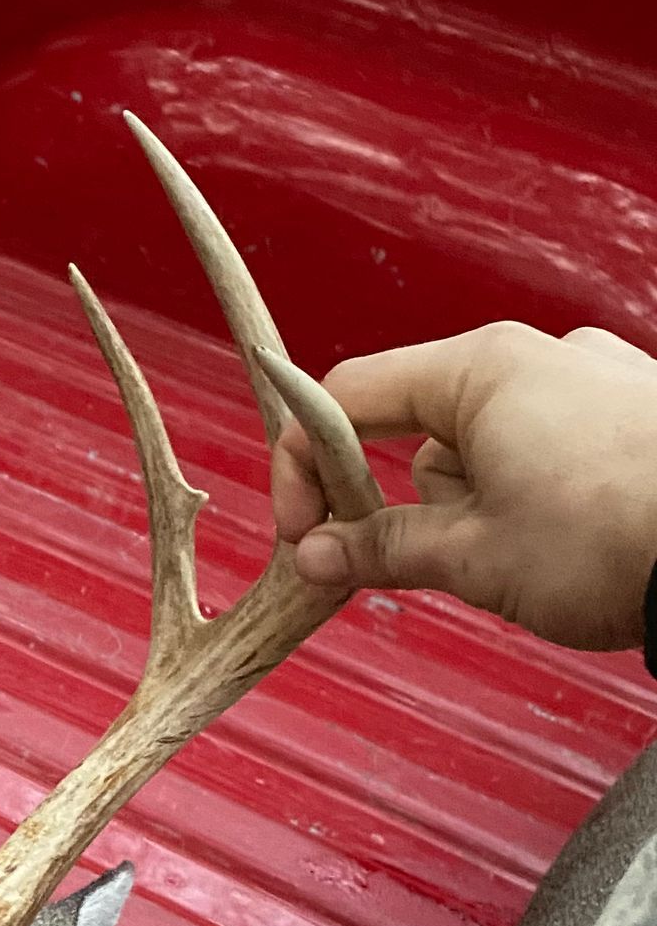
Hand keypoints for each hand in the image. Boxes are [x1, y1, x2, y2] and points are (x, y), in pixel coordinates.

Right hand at [273, 322, 656, 652]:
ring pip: (486, 448)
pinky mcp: (635, 417)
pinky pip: (546, 452)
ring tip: (513, 566)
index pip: (350, 397)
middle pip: (419, 426)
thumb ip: (382, 549)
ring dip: (473, 509)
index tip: (301, 536)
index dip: (304, 468)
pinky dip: (528, 499)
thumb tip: (314, 555)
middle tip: (410, 567)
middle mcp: (539, 359)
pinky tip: (560, 549)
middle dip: (403, 501)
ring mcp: (596, 382)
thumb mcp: (476, 557)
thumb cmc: (611, 540)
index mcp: (483, 370)